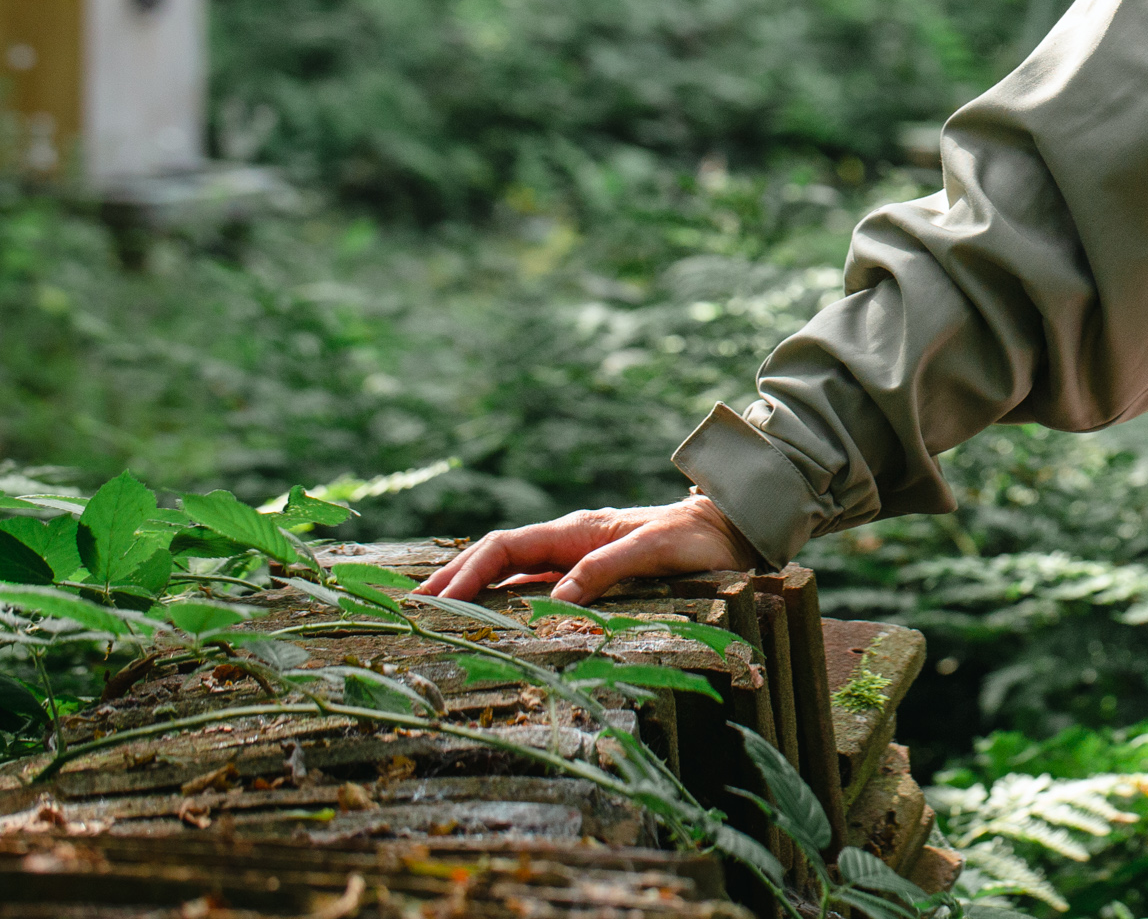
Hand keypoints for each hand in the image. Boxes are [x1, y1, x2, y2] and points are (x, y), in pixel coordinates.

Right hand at [417, 494, 762, 605]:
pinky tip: (489, 623)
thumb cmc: (699, 539)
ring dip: (473, 593)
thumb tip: (556, 602)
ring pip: (512, 575)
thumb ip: (606, 569)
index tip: (435, 602)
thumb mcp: (655, 551)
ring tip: (434, 619)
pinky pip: (535, 589)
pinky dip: (505, 603)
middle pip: (497, 559)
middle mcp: (569, 543)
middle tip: (409, 611)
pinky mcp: (591, 578)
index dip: (467, 574)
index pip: (505, 548)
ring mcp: (577, 560)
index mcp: (576, 530)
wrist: (734, 529)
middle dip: (453, 582)